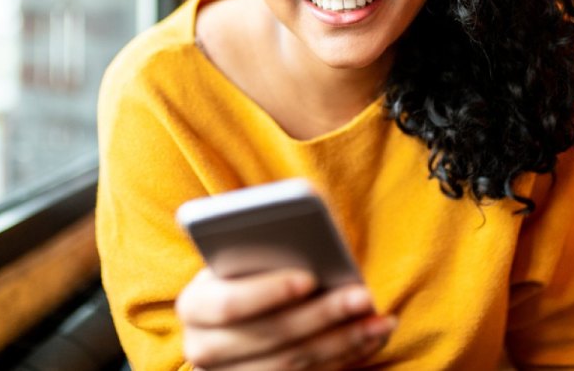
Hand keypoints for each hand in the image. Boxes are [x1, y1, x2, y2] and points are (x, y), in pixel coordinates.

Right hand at [175, 268, 395, 369]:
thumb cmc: (244, 274)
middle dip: (321, 316)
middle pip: (270, 337)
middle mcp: (203, 349)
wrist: (235, 321)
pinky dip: (344, 358)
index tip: (309, 277)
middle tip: (363, 295)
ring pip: (292, 365)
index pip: (228, 304)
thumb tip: (308, 217)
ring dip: (343, 341)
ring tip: (379, 319)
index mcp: (194, 306)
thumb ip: (262, 246)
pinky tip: (371, 336)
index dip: (268, 292)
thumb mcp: (242, 258)